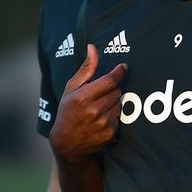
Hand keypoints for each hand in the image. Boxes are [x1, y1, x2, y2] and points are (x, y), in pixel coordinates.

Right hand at [49, 45, 126, 162]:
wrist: (68, 144)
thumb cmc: (68, 112)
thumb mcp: (71, 89)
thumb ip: (85, 69)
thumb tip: (92, 47)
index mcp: (82, 97)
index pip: (110, 80)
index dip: (119, 72)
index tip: (123, 67)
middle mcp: (94, 111)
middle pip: (117, 91)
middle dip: (112, 89)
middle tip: (102, 93)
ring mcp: (103, 123)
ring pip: (120, 104)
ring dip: (114, 102)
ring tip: (100, 107)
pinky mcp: (110, 134)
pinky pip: (120, 118)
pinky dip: (114, 116)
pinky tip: (102, 119)